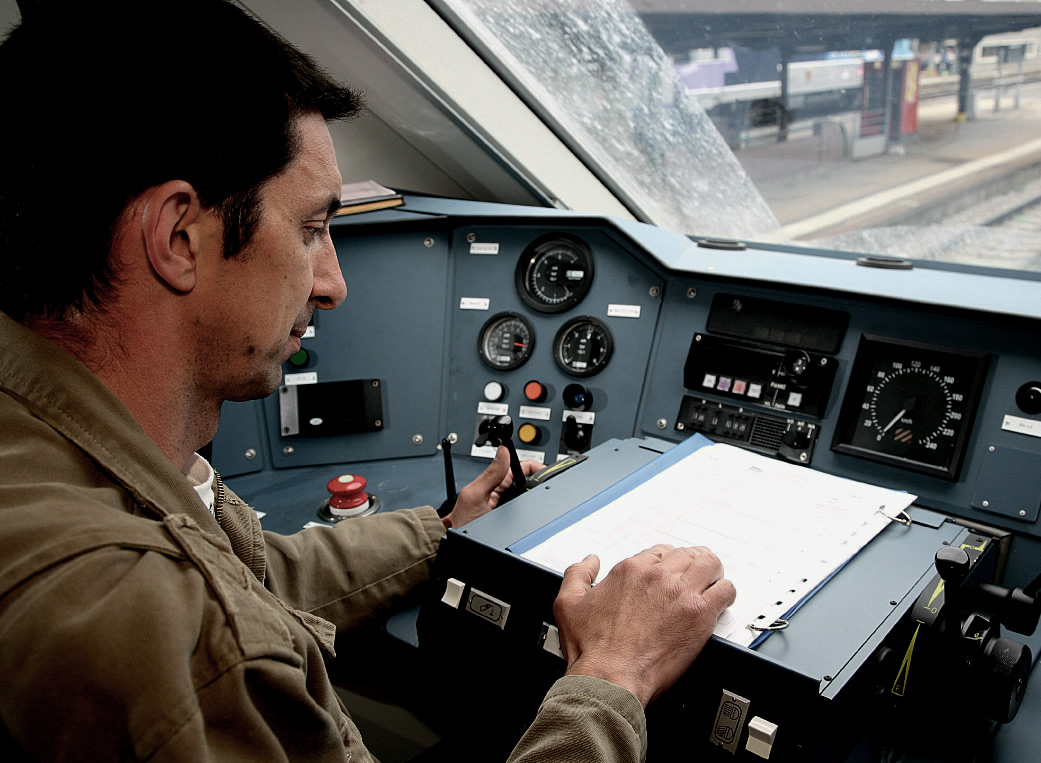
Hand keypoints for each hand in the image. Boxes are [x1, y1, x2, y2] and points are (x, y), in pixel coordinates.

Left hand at [442, 446, 539, 528]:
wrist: (458, 544)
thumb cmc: (461, 524)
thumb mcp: (475, 496)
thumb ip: (490, 474)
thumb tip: (503, 452)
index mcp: (493, 481)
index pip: (518, 466)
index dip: (532, 465)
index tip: (545, 470)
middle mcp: (501, 492)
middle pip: (527, 481)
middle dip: (538, 483)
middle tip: (547, 489)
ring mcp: (507, 506)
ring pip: (528, 497)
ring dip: (536, 498)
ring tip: (542, 502)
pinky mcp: (511, 520)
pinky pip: (526, 511)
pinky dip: (533, 511)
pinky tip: (534, 514)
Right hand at [553, 544, 735, 707]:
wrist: (610, 678)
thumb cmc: (593, 649)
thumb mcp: (568, 603)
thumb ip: (578, 574)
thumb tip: (590, 561)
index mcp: (630, 570)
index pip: (659, 551)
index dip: (667, 561)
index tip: (669, 571)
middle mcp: (658, 576)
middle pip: (687, 555)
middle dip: (692, 562)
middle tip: (695, 573)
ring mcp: (681, 594)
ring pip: (709, 564)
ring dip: (713, 570)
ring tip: (713, 579)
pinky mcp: (699, 615)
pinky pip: (725, 591)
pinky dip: (726, 592)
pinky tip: (721, 599)